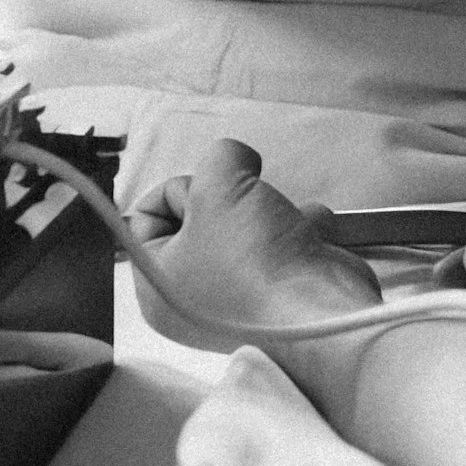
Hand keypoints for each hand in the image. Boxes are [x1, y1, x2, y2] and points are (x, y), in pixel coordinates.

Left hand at [126, 139, 380, 350]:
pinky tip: (303, 235)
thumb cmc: (256, 267)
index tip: (205, 190)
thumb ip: (220, 155)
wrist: (318, 310)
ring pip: (243, 223)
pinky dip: (297, 230)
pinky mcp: (277, 294)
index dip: (180, 189)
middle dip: (230, 199)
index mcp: (156, 286)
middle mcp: (191, 300)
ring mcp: (237, 299)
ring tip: (275, 222)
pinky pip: (279, 242)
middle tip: (240, 208)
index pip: (147, 214)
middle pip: (199, 214)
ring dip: (268, 211)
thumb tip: (234, 158)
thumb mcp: (220, 182)